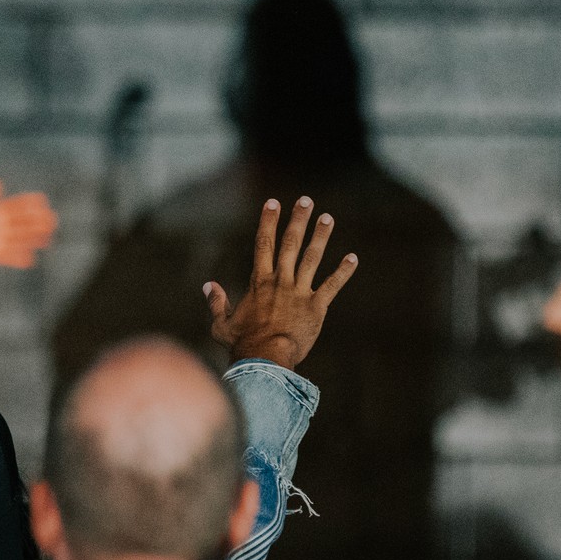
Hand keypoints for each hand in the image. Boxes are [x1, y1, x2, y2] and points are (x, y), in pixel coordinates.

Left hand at [0, 179, 58, 269]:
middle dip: (36, 222)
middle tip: (53, 220)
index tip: (43, 201)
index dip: (29, 203)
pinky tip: (30, 260)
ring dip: (33, 239)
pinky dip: (17, 259)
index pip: (14, 206)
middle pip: (20, 223)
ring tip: (48, 239)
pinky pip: (6, 257)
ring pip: (17, 239)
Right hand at [205, 197, 357, 370]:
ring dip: (320, 236)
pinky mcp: (316, 307)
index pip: (263, 244)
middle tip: (306, 200)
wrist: (266, 359)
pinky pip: (332, 285)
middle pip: (290, 243)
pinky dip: (343, 271)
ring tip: (328, 217)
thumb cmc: (243, 344)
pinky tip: (353, 258)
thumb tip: (207, 285)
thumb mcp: (222, 325)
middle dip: (298, 220)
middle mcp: (280, 281)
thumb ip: (216, 303)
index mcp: (259, 282)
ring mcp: (299, 292)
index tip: (273, 202)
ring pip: (312, 258)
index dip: (268, 221)